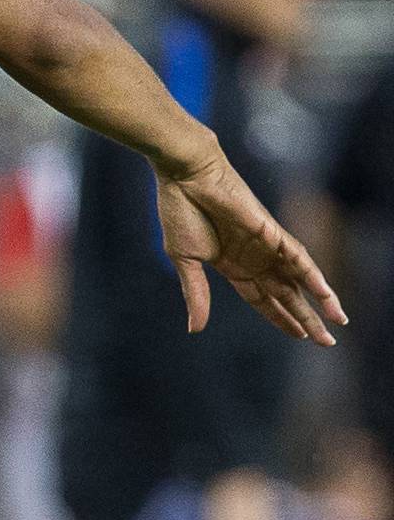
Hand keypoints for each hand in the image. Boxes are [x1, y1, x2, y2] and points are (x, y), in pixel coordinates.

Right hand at [152, 146, 345, 343]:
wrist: (186, 177)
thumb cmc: (180, 212)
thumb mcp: (185, 261)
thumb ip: (196, 294)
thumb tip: (195, 329)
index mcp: (232, 266)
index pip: (263, 299)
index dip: (281, 318)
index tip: (300, 336)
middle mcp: (254, 258)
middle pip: (286, 294)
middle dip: (306, 318)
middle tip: (327, 342)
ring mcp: (266, 246)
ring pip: (299, 279)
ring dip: (319, 301)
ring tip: (338, 321)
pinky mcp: (272, 232)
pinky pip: (299, 257)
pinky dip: (313, 276)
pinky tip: (326, 295)